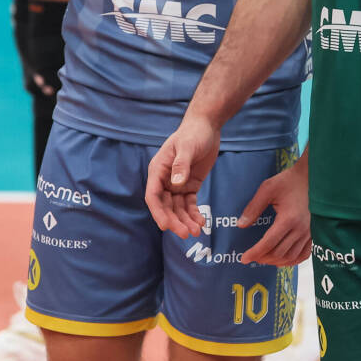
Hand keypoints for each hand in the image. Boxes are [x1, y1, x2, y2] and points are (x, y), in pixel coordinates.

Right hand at [145, 116, 221, 238]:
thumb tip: (176, 184)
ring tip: (197, 231)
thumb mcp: (187, 147)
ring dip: (185, 221)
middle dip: (174, 221)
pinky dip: (194, 214)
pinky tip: (201, 222)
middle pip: (165, 206)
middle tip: (186, 234)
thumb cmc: (193, 133)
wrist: (206, 127)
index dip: (158, 212)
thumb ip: (181, 165)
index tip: (166, 226)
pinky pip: (190, 204)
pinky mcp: (190, 186)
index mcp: (158, 170)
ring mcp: (177, 184)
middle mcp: (165, 180)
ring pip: (178, 208)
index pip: (153, 195)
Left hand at [238, 161, 311, 266]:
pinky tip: (283, 260)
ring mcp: (310, 233)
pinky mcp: (314, 233)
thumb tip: (241, 225)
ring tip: (264, 259)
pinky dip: (293, 261)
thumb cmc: (290, 181)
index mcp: (288, 219)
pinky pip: (305, 254)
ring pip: (291, 256)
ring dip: (276, 261)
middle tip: (252, 257)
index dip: (255, 253)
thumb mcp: (267, 189)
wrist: (313, 177)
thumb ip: (253, 208)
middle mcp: (301, 229)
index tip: (244, 258)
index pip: (268, 243)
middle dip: (263, 258)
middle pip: (279, 252)